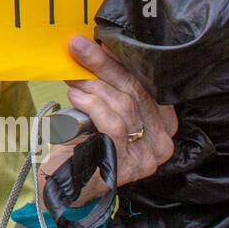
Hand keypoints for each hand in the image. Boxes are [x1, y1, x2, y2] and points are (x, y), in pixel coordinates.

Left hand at [41, 35, 176, 205]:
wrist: (67, 185)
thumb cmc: (84, 144)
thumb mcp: (100, 110)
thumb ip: (106, 86)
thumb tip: (93, 47)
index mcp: (161, 123)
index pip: (146, 84)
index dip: (122, 61)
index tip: (100, 42)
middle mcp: (161, 140)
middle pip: (135, 91)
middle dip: (104, 65)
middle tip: (78, 47)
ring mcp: (148, 156)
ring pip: (124, 106)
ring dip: (94, 85)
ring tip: (72, 76)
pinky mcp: (130, 165)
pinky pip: (115, 125)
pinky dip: (94, 106)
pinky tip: (78, 97)